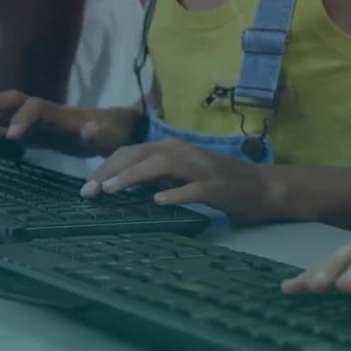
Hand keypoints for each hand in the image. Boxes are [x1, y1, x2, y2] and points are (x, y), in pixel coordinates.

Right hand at [0, 90, 130, 156]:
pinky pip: (4, 130)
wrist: (114, 130)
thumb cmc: (112, 132)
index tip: (13, 136)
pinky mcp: (31, 134)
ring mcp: (35, 123)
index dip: (22, 118)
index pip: (35, 107)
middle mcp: (43, 113)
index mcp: (60, 113)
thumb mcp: (110, 136)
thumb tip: (90, 128)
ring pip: (4, 116)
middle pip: (13, 102)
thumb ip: (98, 134)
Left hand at [81, 138, 277, 224]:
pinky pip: (192, 189)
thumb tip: (124, 185)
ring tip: (111, 191)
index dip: (107, 167)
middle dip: (111, 172)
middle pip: (140, 155)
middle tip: (89, 191)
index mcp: (174, 148)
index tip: (87, 187)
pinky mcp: (217, 187)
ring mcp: (201, 168)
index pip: (132, 152)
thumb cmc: (222, 184)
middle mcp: (184, 152)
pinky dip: (175, 194)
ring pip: (161, 166)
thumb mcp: (183, 176)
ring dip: (133, 177)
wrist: (264, 188)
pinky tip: (158, 201)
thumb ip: (158, 176)